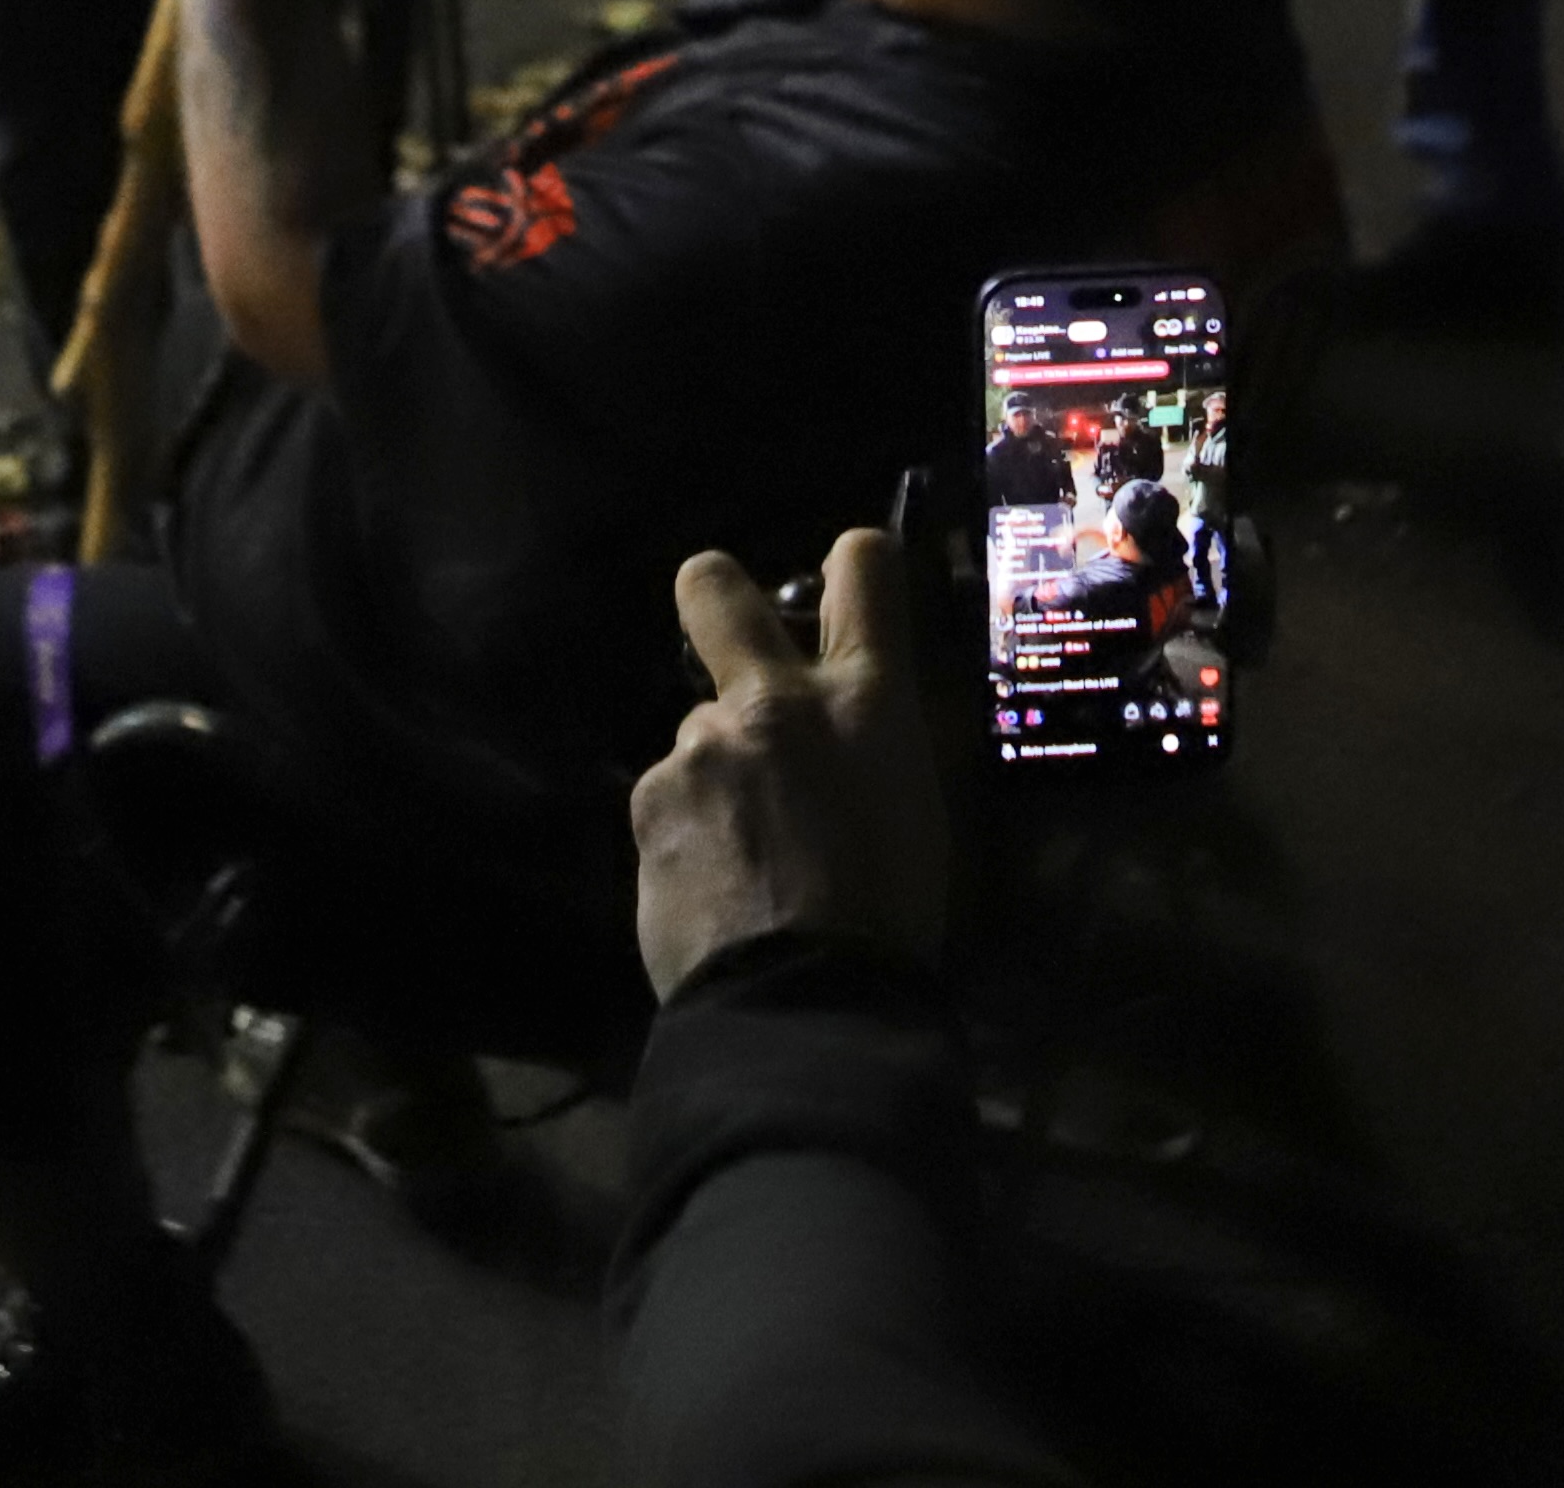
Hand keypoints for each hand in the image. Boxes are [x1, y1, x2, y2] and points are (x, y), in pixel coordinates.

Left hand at [633, 531, 950, 1001]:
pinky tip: (711, 890)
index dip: (851, 561)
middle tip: (726, 634)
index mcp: (866, 699)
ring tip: (744, 861)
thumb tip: (843, 735)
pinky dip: (687, 836)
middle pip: (715, 589)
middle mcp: (774, 700)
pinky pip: (670, 801)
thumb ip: (867, 744)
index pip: (861, 570)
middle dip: (715, 594)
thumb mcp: (914, 808)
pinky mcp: (648, 800)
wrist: (805, 1003)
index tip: (845, 573)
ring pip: (700, 734)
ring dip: (715, 778)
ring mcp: (701, 745)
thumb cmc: (890, 917)